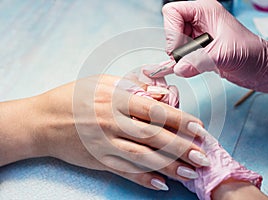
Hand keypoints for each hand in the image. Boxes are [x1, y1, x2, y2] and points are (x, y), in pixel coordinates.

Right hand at [1, 74, 210, 190]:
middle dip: (181, 147)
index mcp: (114, 100)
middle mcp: (111, 123)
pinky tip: (161, 184)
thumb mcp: (102, 82)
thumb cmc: (73, 97)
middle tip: (203, 155)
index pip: (154, 111)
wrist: (42, 121)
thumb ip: (132, 87)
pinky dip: (143, 178)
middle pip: (153, 137)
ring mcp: (104, 144)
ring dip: (169, 166)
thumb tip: (160, 95)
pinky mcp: (99, 160)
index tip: (199, 128)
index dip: (179, 120)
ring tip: (191, 172)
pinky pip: (124, 171)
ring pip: (142, 157)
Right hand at [160, 0, 267, 105]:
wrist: (261, 69)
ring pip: (174, 43)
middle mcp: (200, 21)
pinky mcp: (199, 49)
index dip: (172, 31)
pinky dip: (182, 64)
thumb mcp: (224, 55)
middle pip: (171, 29)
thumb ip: (199, 61)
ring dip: (181, 57)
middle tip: (189, 58)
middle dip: (177, 46)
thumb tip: (179, 68)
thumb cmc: (252, 54)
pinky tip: (191, 68)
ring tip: (197, 63)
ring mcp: (198, 35)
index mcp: (206, 11)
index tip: (181, 48)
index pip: (173, 12)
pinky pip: (181, 54)